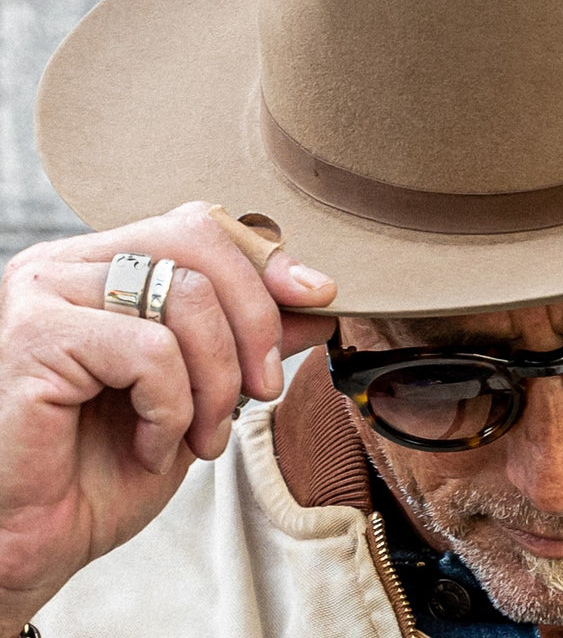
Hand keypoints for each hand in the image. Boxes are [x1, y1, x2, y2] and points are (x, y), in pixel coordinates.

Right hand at [0, 202, 336, 628]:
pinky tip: (151, 444)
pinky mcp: (34, 336)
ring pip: (184, 295)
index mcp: (101, 263)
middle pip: (198, 243)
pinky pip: (151, 350)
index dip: (266, 261)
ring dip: (218, 379)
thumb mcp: (202, 389)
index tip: (318, 298)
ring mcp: (43, 292)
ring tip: (202, 434)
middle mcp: (66, 264)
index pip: (200, 227)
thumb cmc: (106, 466)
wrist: (34, 545)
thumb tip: (317, 295)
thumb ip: (250, 335)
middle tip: (265, 388)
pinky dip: (173, 407)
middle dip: (254, 319)